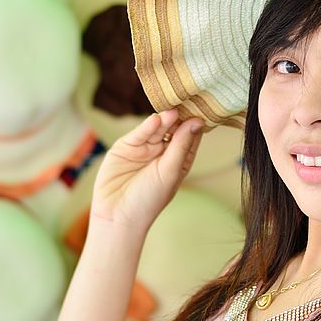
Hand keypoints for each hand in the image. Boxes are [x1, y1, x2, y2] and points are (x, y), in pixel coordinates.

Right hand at [90, 108, 204, 233]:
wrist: (117, 215)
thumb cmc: (149, 199)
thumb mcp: (170, 172)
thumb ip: (181, 145)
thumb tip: (197, 121)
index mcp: (179, 161)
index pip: (190, 137)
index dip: (195, 124)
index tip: (203, 109)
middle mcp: (162, 152)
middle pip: (173, 129)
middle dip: (179, 119)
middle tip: (186, 105)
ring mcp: (144, 148)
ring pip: (157, 129)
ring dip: (165, 121)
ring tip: (173, 113)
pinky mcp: (125, 147)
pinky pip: (139, 133)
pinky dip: (147, 126)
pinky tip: (156, 121)